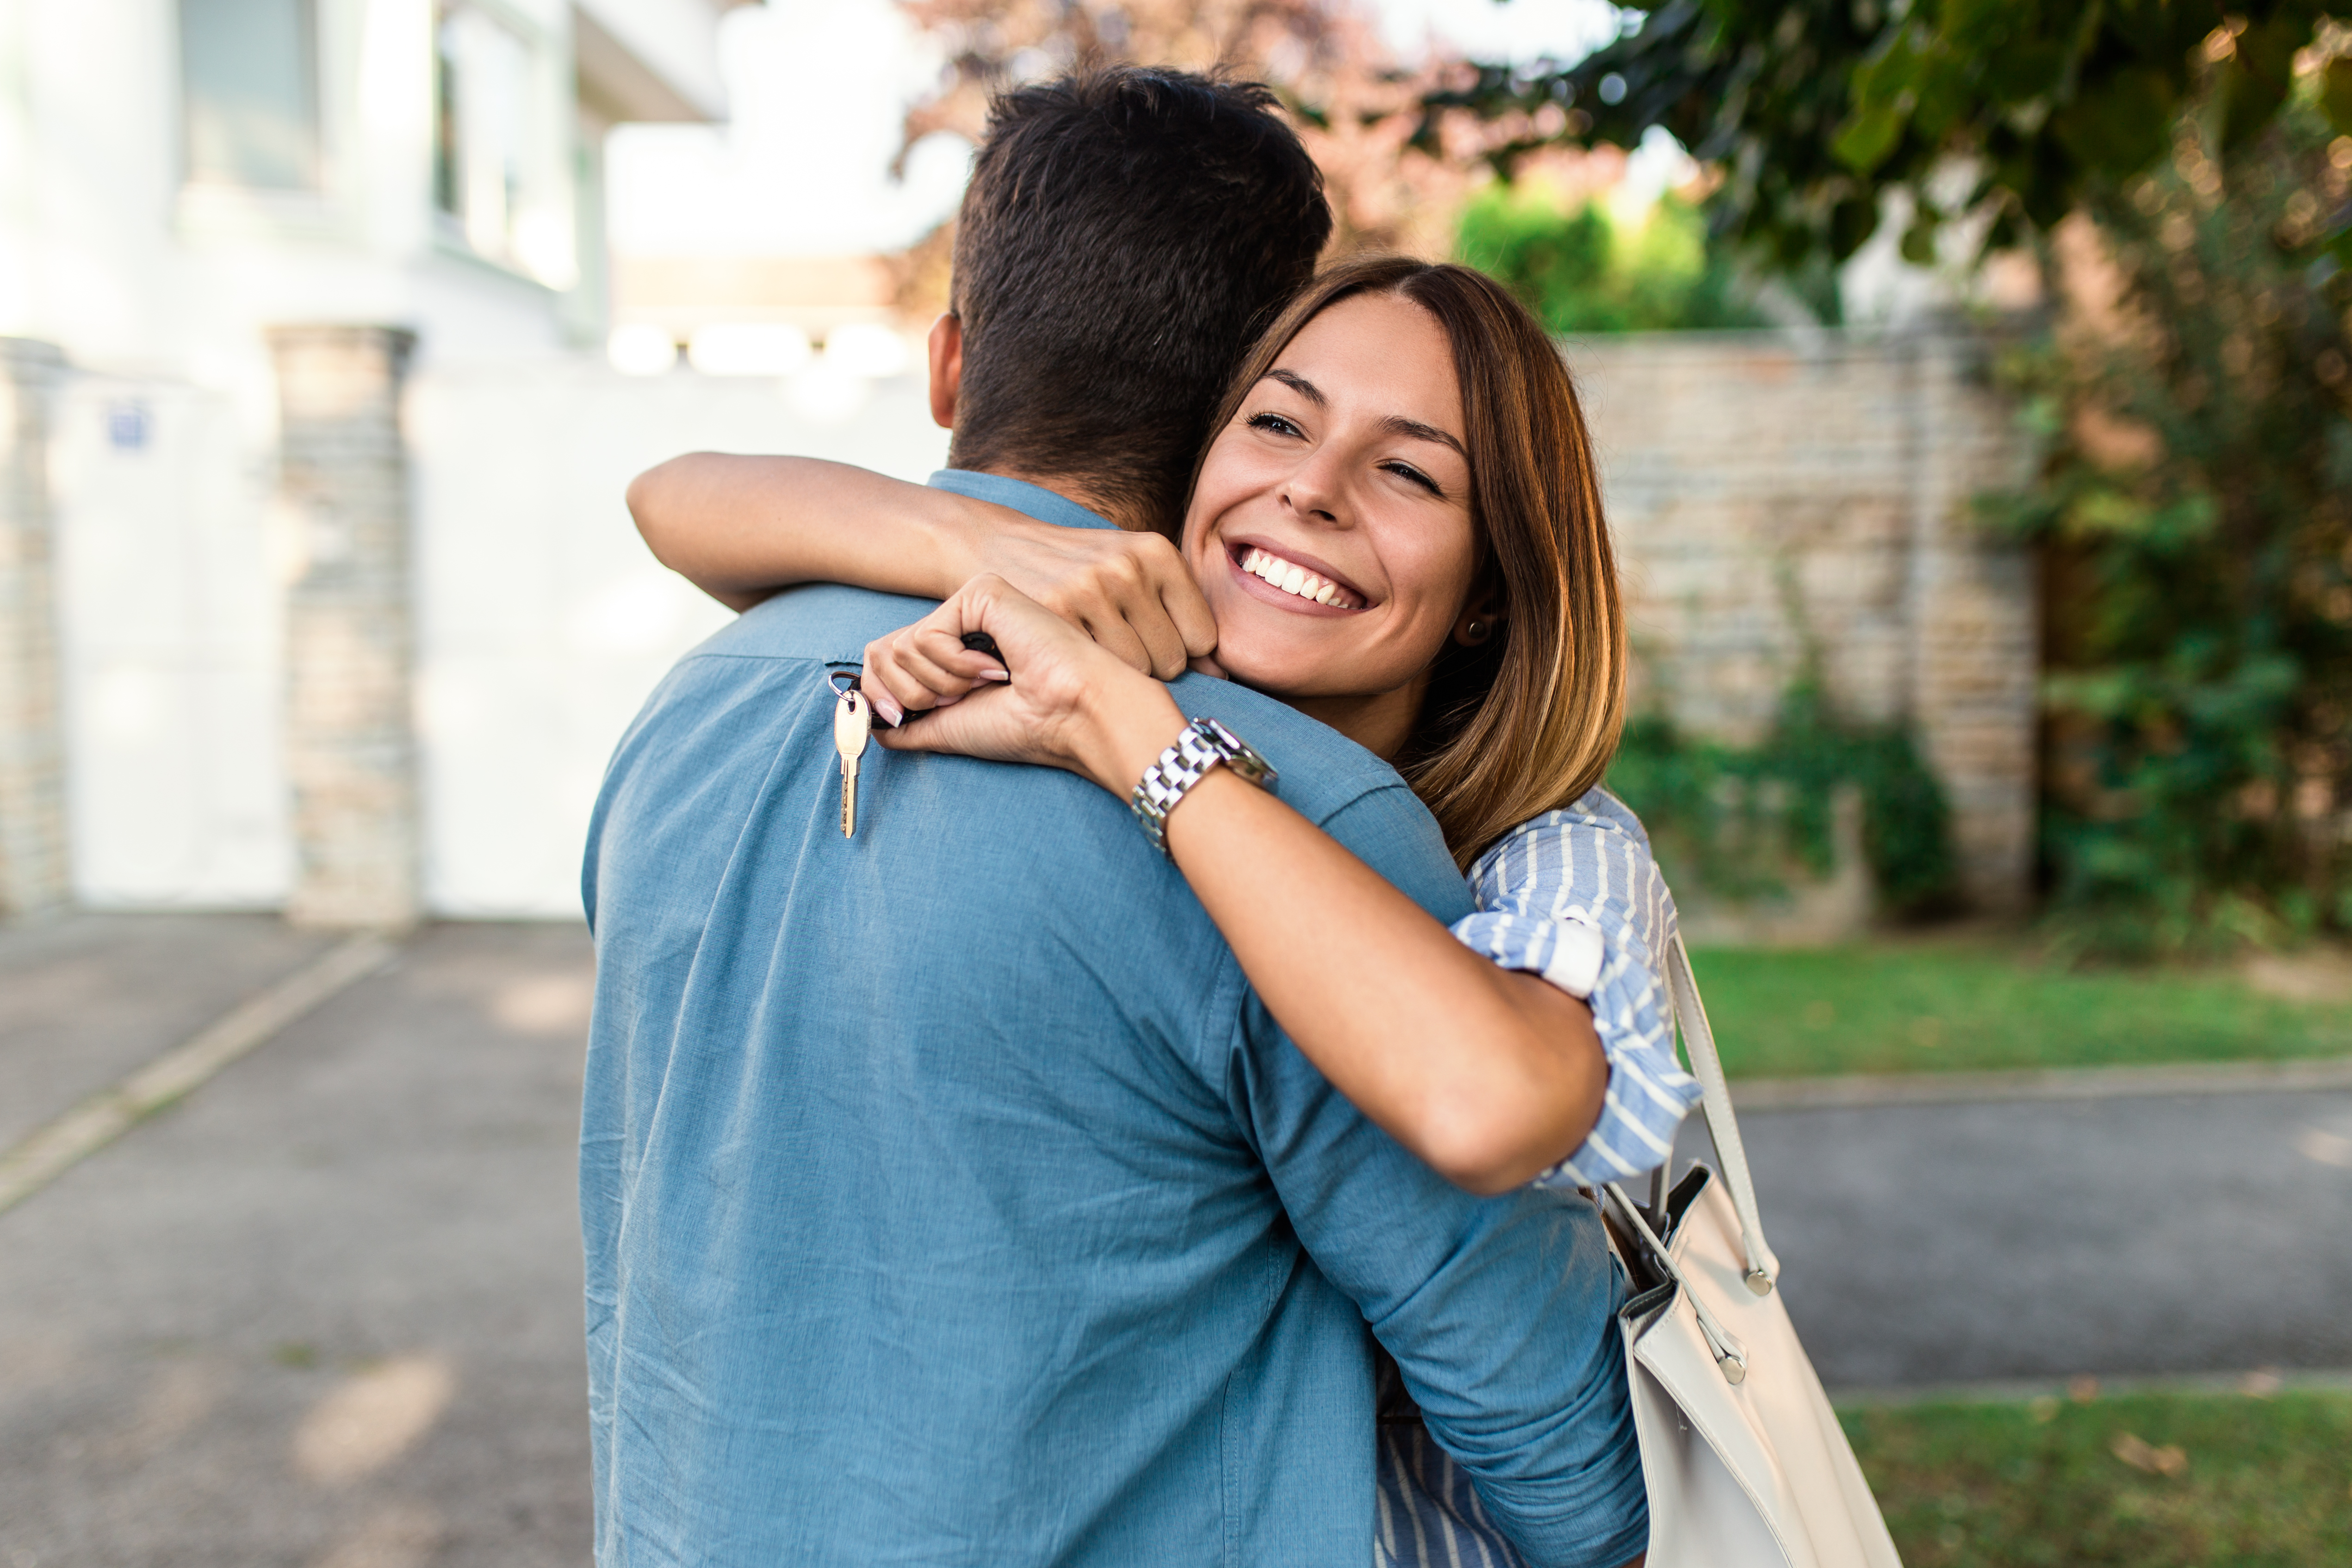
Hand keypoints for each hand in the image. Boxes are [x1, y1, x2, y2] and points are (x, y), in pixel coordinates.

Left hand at [863, 575, 1186, 792]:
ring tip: (988, 683)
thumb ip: (905, 722)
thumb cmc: (1025, 727)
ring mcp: (970, 606)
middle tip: (964, 699)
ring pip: (902, 647)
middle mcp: (959, 625)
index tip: (906, 718)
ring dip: (942, 684)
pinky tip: (997, 666)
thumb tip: (864, 717)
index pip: (882, 659)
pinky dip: (955, 666)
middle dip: (913, 694)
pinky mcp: (981, 592)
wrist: (1070, 717)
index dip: (879, 694)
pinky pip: (927, 635)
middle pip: (881, 652)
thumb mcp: (946, 729)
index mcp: (954, 653)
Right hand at [966, 518, 1215, 679]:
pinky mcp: (1055, 611)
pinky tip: (1073, 651)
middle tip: (1116, 644)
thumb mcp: (1135, 569)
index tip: (1152, 641)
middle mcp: (1128, 567)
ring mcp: (1091, 588)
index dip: (1181, 650)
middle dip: (1150, 663)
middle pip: (1173, 659)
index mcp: (1157, 552)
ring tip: (1095, 647)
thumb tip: (1221, 674)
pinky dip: (1087, 669)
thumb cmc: (1079, 568)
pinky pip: (1097, 669)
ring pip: (1137, 670)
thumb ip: (1179, 613)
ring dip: (1118, 671)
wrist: (997, 545)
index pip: (1204, 638)